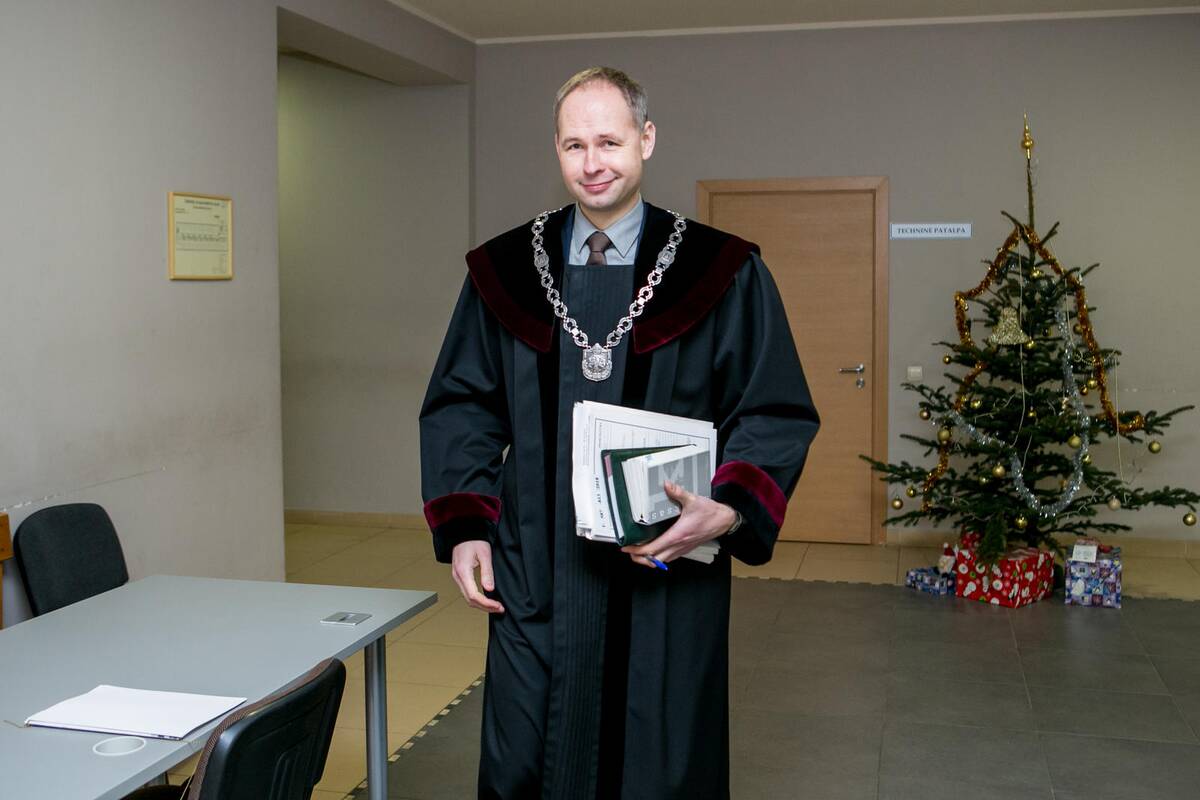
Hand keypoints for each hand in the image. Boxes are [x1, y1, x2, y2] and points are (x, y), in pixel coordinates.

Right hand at [451, 540, 504, 612]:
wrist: (464, 532)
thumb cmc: (474, 540)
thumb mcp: (485, 554)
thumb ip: (487, 572)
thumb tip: (490, 589)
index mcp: (463, 572)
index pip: (474, 595)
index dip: (487, 603)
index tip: (498, 606)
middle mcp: (457, 576)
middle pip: (470, 600)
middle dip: (485, 607)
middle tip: (499, 609)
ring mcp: (457, 577)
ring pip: (467, 598)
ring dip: (481, 605)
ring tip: (495, 606)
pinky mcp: (459, 576)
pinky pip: (466, 592)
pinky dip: (477, 599)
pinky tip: (486, 599)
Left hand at [621, 481, 736, 566]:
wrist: (724, 521)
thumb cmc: (710, 513)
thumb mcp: (693, 500)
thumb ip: (678, 493)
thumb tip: (667, 485)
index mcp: (677, 535)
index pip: (652, 549)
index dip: (637, 551)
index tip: (627, 547)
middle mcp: (678, 545)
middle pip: (654, 561)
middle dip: (639, 558)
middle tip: (629, 551)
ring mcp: (682, 549)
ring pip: (661, 562)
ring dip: (649, 559)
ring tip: (639, 552)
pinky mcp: (686, 548)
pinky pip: (669, 558)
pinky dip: (659, 557)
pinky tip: (655, 549)